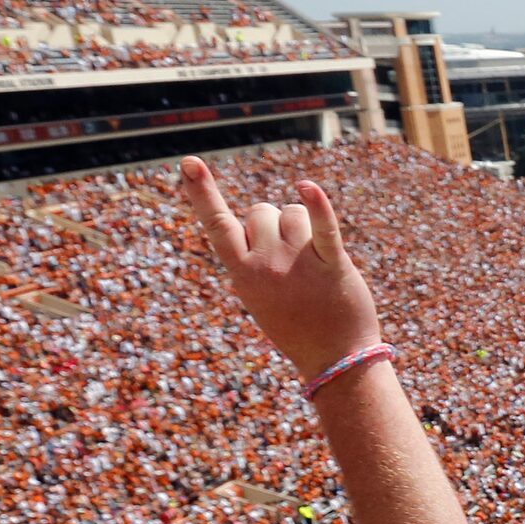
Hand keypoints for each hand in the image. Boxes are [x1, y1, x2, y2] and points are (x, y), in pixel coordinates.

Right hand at [177, 155, 385, 379]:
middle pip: (262, 211)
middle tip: (292, 261)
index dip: (202, 192)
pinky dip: (317, 205)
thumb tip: (263, 215)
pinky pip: (323, 226)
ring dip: (304, 225)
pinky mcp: (333, 265)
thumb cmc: (297, 324)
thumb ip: (253, 257)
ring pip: (293, 212)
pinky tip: (308, 188)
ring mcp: (298, 265)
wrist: (336, 360)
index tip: (189, 162)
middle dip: (275, 223)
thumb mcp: (260, 293)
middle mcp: (266, 266)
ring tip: (313, 262)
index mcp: (242, 273)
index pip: (217, 225)